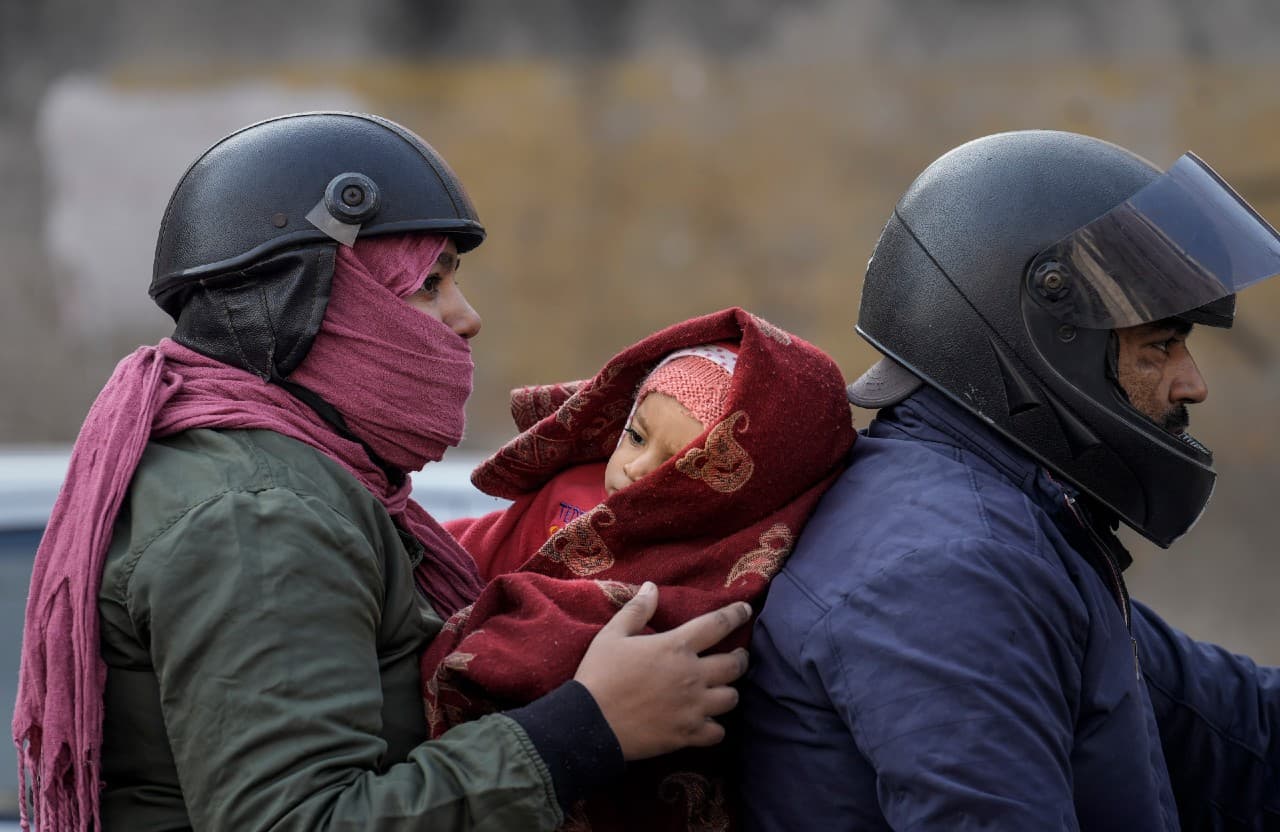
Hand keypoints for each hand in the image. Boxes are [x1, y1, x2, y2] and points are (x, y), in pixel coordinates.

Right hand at [574, 581, 751, 760]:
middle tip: (737, 657)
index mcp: (676, 646)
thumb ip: (636, 610)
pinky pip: (717, 732)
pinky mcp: (687, 734)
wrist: (589, 722)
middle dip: (740, 658)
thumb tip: (651, 586)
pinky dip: (715, 728)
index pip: (718, 624)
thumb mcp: (612, 635)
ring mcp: (692, 707)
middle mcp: (692, 675)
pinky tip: (708, 723)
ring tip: (722, 689)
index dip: (736, 614)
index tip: (745, 610)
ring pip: (730, 698)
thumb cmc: (599, 674)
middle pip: (734, 665)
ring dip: (728, 692)